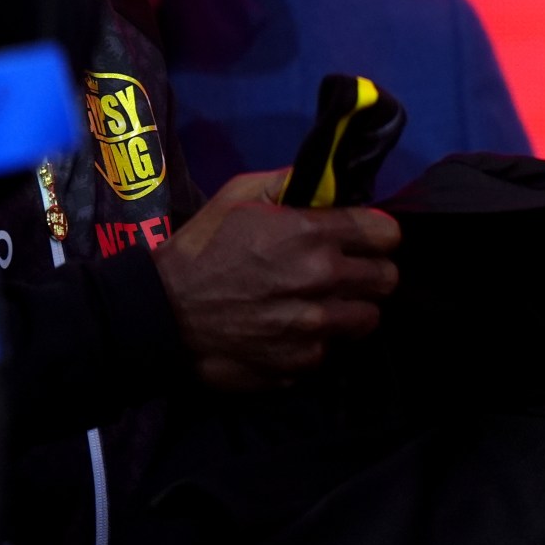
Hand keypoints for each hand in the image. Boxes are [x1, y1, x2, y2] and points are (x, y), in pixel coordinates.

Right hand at [153, 169, 400, 389]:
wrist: (157, 315)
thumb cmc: (199, 249)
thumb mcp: (239, 196)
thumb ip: (291, 183)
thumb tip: (329, 181)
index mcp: (311, 234)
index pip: (387, 234)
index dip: (377, 234)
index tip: (363, 239)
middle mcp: (320, 280)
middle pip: (387, 278)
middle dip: (371, 272)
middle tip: (346, 273)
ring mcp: (312, 327)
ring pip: (369, 318)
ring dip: (352, 309)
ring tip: (325, 304)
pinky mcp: (299, 363)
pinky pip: (331, 350)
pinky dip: (319, 341)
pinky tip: (294, 330)